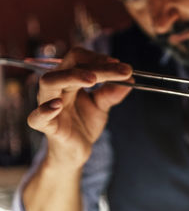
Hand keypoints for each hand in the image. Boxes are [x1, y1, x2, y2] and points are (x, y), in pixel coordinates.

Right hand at [27, 47, 132, 168]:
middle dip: (96, 65)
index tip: (122, 66)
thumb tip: (130, 79)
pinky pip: (36, 117)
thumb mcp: (102, 105)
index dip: (99, 59)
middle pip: (70, 66)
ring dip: (72, 76)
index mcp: (69, 79)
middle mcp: (56, 87)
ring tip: (92, 79)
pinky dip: (45, 110)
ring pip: (50, 82)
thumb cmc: (84, 123)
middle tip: (122, 71)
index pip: (79, 59)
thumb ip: (112, 92)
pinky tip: (57, 105)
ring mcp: (47, 105)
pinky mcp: (46, 126)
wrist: (76, 151)